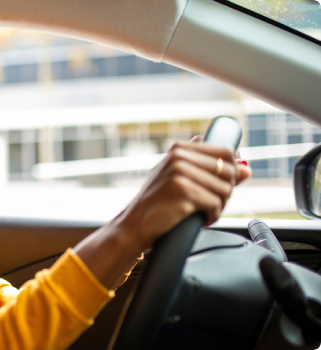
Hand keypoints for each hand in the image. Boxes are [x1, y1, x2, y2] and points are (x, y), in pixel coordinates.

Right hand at [74, 136, 250, 287]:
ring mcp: (179, 173)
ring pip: (225, 190)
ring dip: (218, 206)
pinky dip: (211, 217)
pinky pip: (215, 205)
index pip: (226, 151)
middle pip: (229, 171)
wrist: (134, 225)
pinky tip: (198, 219)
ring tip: (201, 212)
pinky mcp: (182, 192)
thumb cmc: (158, 203)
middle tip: (210, 203)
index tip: (222, 184)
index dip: (233, 170)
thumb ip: (212, 171)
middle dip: (226, 191)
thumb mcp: (181, 179)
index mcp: (179, 149)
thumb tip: (248, 170)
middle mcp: (179, 157)